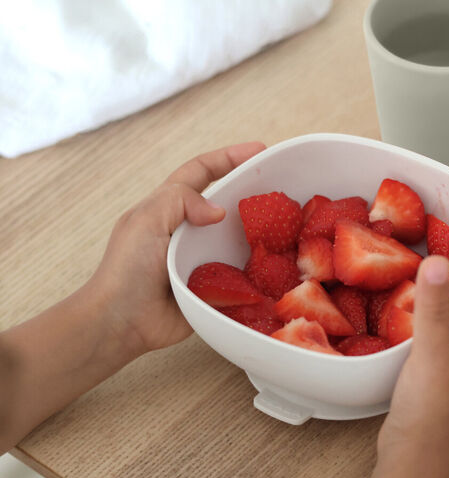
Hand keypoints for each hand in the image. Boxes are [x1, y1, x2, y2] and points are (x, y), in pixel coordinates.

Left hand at [88, 142, 265, 358]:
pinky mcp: (213, 288)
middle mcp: (191, 231)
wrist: (122, 322)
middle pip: (227, 203)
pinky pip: (242, 276)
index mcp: (169, 208)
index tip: (260, 150)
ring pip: (239, 239)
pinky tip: (281, 268)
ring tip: (293, 227)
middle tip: (286, 189)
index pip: (202, 171)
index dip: (229, 157)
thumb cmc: (126, 270)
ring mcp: (203, 259)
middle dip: (254, 193)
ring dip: (262, 233)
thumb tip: (219, 211)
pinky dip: (259, 272)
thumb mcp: (145, 221)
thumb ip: (179, 201)